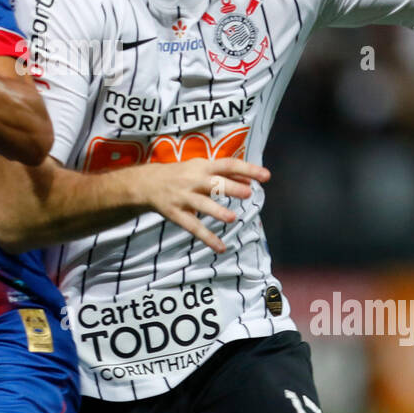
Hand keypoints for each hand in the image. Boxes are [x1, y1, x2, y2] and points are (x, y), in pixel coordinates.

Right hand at [133, 158, 270, 253]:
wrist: (147, 183)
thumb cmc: (181, 174)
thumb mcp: (201, 168)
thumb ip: (225, 175)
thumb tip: (250, 180)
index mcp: (202, 167)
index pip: (228, 165)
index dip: (247, 169)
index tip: (266, 176)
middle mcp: (193, 180)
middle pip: (213, 183)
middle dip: (231, 187)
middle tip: (248, 193)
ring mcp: (184, 198)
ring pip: (202, 205)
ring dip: (217, 211)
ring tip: (232, 218)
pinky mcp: (176, 214)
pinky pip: (193, 227)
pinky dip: (207, 238)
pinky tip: (221, 247)